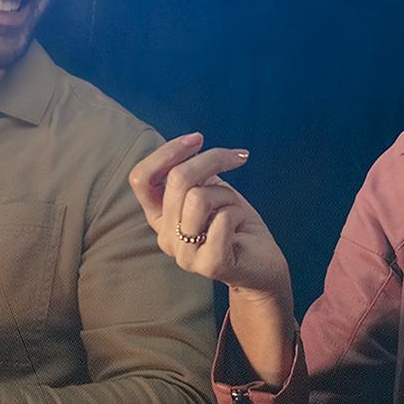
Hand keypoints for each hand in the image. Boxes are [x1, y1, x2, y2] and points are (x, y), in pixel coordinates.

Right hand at [129, 133, 294, 384]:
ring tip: (233, 210)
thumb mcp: (210, 190)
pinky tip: (239, 228)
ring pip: (199, 197)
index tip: (197, 139)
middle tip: (237, 158)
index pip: (141, 178)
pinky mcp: (209, 264)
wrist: (262, 263)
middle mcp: (164, 236)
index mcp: (159, 216)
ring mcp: (184, 254)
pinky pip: (222, 220)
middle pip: (178, 179)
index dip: (166, 152)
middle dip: (212, 160)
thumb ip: (192, 173)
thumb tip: (191, 142)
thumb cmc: (235, 223)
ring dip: (227, 195)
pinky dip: (236, 214)